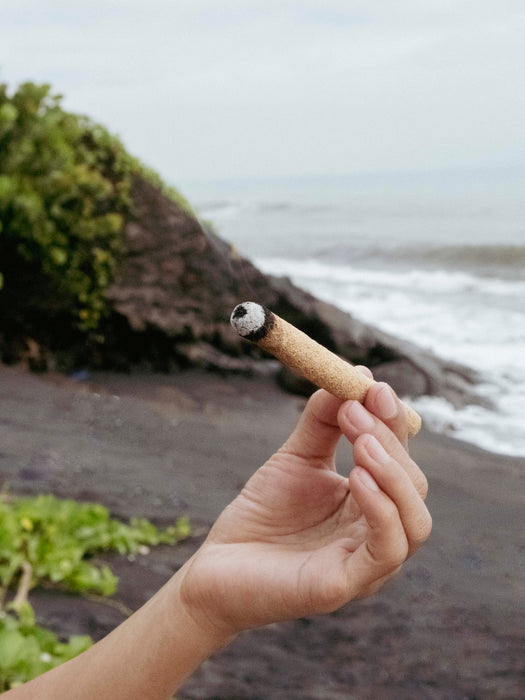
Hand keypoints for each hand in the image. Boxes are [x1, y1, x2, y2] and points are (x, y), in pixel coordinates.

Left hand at [178, 373, 431, 637]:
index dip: (392, 422)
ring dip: (394, 474)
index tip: (372, 386)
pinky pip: (387, 551)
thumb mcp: (295, 457)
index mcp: (371, 503)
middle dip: (390, 442)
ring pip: (415, 521)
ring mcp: (368, 564)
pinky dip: (383, 512)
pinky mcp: (347, 585)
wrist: (216, 566)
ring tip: (362, 441)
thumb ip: (322, 421)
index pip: (400, 459)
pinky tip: (358, 479)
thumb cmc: (261, 514)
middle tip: (356, 409)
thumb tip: (352, 375)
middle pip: (413, 486)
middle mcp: (378, 533)